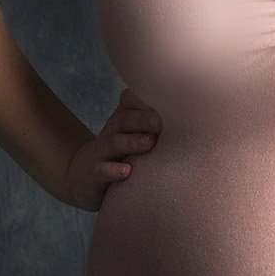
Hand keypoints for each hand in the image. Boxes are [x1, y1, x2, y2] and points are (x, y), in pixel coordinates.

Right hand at [63, 85, 162, 210]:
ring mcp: (101, 153)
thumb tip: (192, 117)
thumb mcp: (133, 135)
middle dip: (144, 119)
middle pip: (125, 120)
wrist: (82, 175)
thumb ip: (157, 125)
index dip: (147, 101)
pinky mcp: (94, 174)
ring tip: (150, 142)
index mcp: (123, 120)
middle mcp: (111, 132)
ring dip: (132, 142)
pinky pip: (102, 171)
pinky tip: (127, 171)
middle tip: (162, 121)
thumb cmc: (120, 154)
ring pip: (114, 143)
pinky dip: (113, 171)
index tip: (170, 102)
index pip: (131, 102)